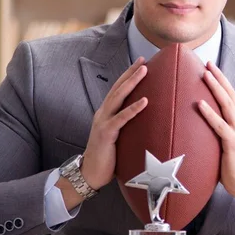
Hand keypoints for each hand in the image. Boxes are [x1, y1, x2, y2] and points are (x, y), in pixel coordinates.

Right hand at [80, 57, 147, 190]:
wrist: (89, 174)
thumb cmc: (106, 157)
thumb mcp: (117, 137)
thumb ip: (126, 127)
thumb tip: (145, 122)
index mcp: (106, 113)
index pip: (117, 90)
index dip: (128, 75)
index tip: (141, 63)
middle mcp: (103, 114)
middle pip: (118, 88)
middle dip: (130, 73)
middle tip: (144, 60)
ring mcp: (103, 122)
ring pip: (118, 97)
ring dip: (132, 83)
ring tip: (144, 71)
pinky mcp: (106, 133)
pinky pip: (121, 118)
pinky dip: (133, 109)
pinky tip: (144, 101)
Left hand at [198, 61, 234, 216]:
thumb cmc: (232, 166)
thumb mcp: (224, 143)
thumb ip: (216, 131)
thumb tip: (198, 123)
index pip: (230, 96)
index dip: (221, 81)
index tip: (210, 67)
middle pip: (230, 95)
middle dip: (219, 78)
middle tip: (207, 63)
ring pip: (227, 105)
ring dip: (215, 88)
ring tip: (204, 74)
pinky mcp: (233, 144)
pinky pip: (220, 126)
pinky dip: (209, 113)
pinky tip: (199, 103)